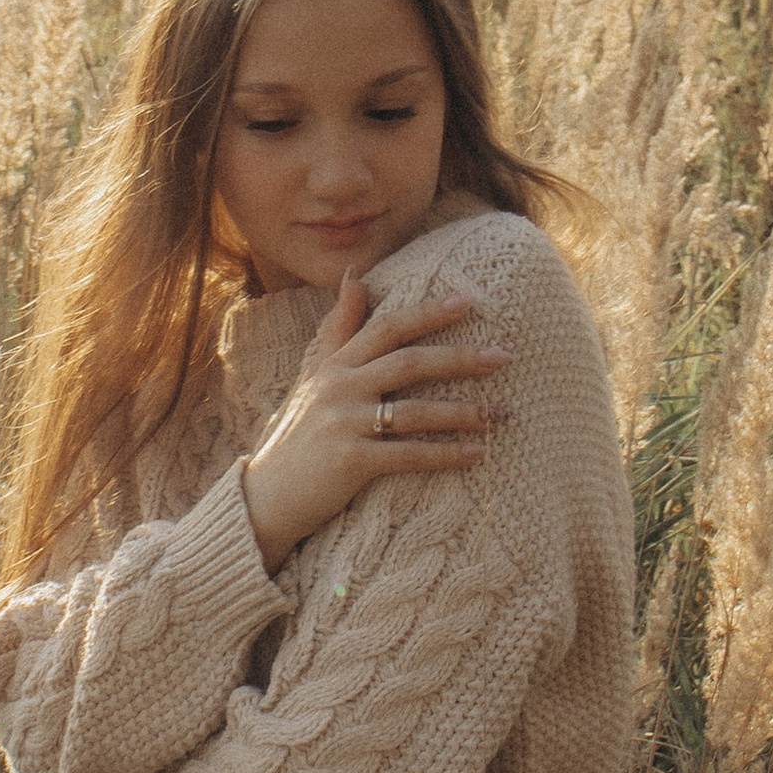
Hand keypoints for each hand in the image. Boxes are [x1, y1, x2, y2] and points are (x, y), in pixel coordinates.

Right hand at [240, 280, 507, 569]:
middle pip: (409, 363)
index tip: (469, 301)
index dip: (427, 312)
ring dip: (465, 412)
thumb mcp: (315, 375)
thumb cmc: (301, 434)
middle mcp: (340, 388)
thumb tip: (355, 275)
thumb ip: (339, 328)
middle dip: (460, 358)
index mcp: (336, 365)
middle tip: (504, 356)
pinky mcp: (351, 462)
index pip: (387, 328)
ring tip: (503, 413)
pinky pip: (409, 455)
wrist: (268, 496)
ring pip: (415, 411)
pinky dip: (447, 454)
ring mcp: (344, 424)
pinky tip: (478, 453)